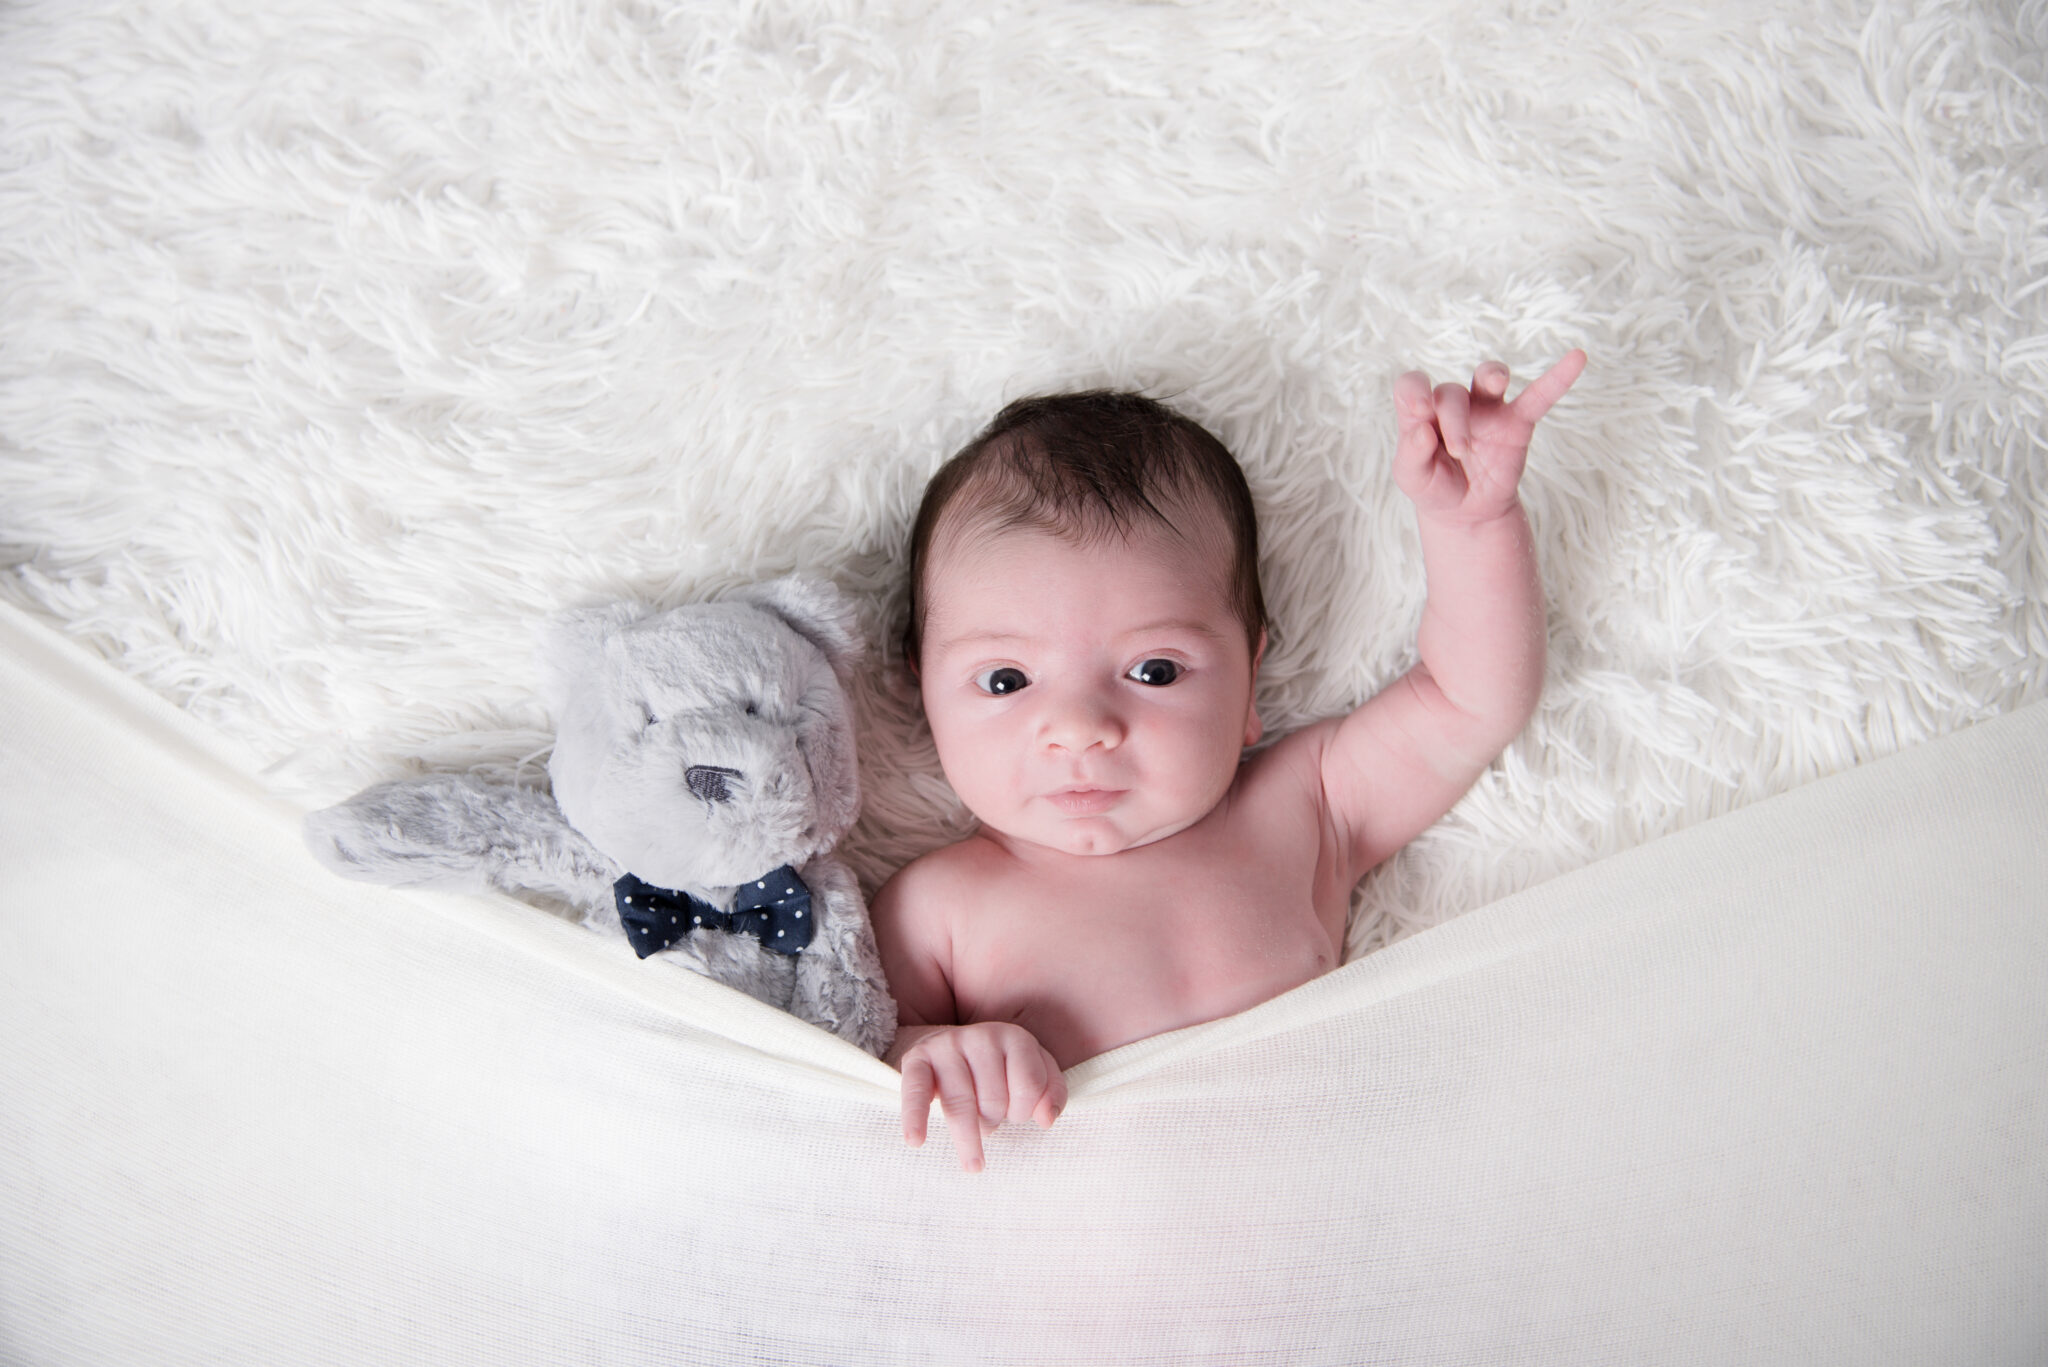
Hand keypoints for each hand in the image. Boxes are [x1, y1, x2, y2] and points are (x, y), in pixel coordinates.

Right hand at [897, 1022, 1066, 1172]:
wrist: (945, 1045)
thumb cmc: (997, 1069)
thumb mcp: (1033, 1071)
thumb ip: (1051, 1092)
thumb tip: (1046, 1119)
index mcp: (1014, 1038)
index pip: (1029, 1087)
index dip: (1024, 1111)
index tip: (1016, 1116)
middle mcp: (981, 1036)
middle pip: (994, 1099)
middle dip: (993, 1121)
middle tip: (989, 1123)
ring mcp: (947, 1046)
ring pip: (960, 1103)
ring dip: (967, 1138)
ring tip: (974, 1165)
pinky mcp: (916, 1059)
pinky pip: (915, 1092)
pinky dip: (915, 1118)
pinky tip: (916, 1140)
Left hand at [1393, 350, 1584, 524]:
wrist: (1467, 512)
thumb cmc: (1435, 487)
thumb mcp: (1412, 479)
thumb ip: (1411, 455)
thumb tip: (1422, 429)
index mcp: (1422, 413)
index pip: (1412, 384)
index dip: (1414, 390)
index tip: (1419, 410)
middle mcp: (1454, 405)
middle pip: (1451, 393)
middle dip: (1454, 420)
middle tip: (1460, 450)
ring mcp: (1487, 410)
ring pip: (1488, 377)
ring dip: (1492, 375)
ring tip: (1497, 382)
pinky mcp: (1516, 423)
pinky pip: (1538, 396)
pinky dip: (1557, 378)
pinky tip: (1576, 358)